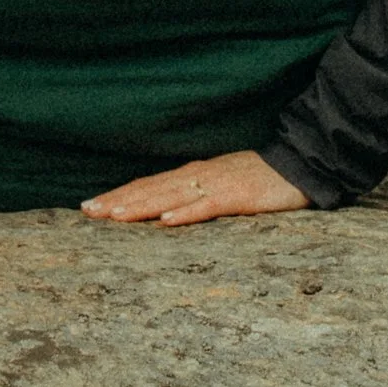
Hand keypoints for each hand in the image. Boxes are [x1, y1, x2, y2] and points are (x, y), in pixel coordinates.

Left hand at [82, 150, 311, 225]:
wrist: (300, 165)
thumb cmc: (261, 179)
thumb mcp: (223, 187)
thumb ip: (197, 197)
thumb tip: (167, 212)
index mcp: (194, 175)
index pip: (149, 185)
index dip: (120, 195)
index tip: (91, 206)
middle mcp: (199, 176)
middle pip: (152, 188)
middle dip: (118, 200)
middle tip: (87, 211)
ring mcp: (217, 185)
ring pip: (171, 196)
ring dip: (141, 205)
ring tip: (114, 215)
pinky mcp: (238, 196)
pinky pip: (208, 206)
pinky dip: (186, 213)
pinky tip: (167, 221)